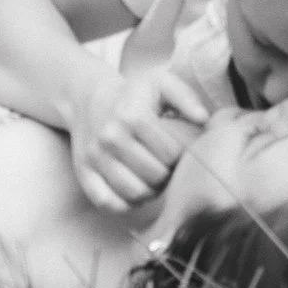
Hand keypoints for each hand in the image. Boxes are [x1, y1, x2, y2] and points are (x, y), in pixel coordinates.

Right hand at [71, 66, 211, 210]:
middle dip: (167, 174)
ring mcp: (95, 157)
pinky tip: (134, 191)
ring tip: (153, 179)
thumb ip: (186, 97)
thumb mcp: (161, 83)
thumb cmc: (134, 94)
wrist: (89, 98)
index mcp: (133, 115)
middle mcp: (111, 137)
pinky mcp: (84, 173)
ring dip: (150, 192)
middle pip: (155, 176)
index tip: (177, 150)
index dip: (180, 156)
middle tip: (166, 166)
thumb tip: (203, 119)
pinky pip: (108, 202)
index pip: (171, 154)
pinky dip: (125, 204)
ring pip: (134, 193)